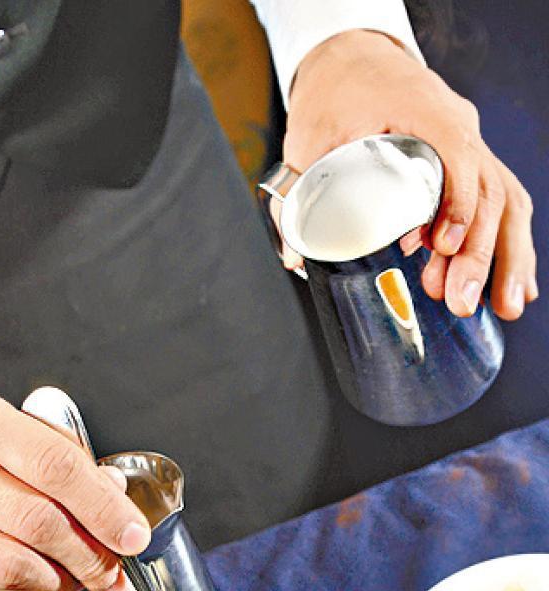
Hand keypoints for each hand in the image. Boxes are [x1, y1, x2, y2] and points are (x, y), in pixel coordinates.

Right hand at [0, 384, 150, 590]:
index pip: (54, 466)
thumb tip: (111, 490)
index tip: (133, 533)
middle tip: (115, 568)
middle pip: (38, 522)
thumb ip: (50, 447)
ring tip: (85, 580)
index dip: (104, 506)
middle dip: (92, 554)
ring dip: (64, 582)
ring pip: (13, 567)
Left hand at [283, 29, 537, 320]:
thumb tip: (295, 257)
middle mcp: (456, 126)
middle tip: (458, 298)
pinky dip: (508, 247)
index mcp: (421, 108)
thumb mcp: (308, 138)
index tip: (442, 247)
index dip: (456, 203)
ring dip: (506, 258)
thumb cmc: (333, 95)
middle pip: (488, 188)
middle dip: (478, 252)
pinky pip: (501, 206)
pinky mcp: (469, 167)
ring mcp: (469, 146)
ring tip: (504, 306)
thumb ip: (297, 191)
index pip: (456, 154)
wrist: (350, 64)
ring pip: (504, 200)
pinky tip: (515, 287)